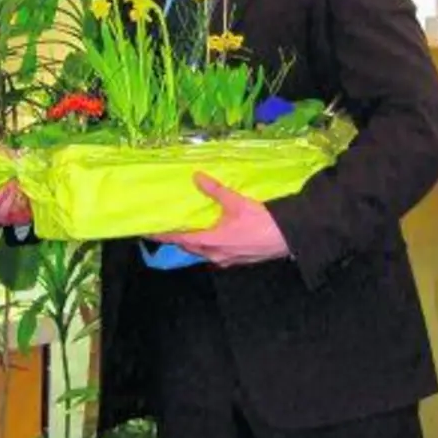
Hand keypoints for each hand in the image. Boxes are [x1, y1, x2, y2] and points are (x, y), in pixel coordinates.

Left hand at [147, 173, 289, 267]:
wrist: (290, 237)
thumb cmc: (261, 221)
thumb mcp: (236, 202)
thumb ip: (215, 190)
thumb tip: (196, 177)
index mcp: (210, 242)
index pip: (179, 239)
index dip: (162, 235)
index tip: (147, 232)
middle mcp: (215, 254)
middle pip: (189, 248)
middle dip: (178, 239)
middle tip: (168, 229)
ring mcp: (227, 260)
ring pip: (203, 253)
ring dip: (194, 243)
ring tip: (188, 231)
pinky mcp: (238, 260)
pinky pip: (216, 254)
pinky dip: (209, 245)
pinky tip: (214, 237)